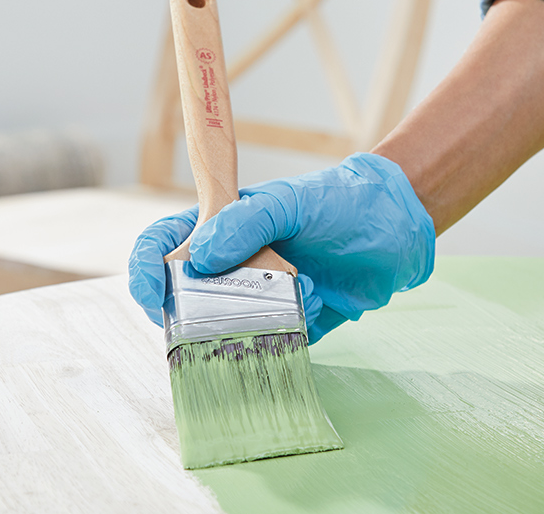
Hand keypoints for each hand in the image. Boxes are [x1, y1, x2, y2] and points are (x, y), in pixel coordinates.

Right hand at [128, 153, 434, 342]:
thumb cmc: (340, 202)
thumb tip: (199, 256)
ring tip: (303, 288)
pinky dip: (291, 331)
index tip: (151, 295)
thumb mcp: (292, 201)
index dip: (144, 270)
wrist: (398, 229)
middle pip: (186, 298)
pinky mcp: (289, 323)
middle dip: (203, 309)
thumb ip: (246, 223)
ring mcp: (260, 296)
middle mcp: (233, 265)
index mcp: (220, 227)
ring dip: (259, 317)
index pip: (162, 245)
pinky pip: (272, 343)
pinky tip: (319, 300)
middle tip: (240, 303)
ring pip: (227, 327)